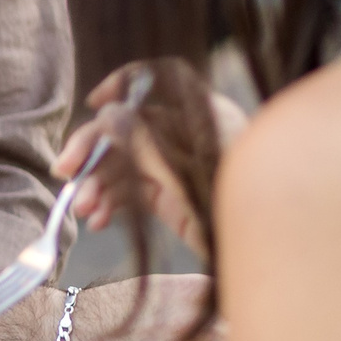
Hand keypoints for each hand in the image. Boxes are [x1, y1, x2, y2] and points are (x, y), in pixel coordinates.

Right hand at [55, 66, 248, 253]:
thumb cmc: (240, 204)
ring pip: (124, 165)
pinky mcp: (170, 198)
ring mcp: (176, 167)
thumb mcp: (190, 170)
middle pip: (127, 130)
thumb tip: (104, 114)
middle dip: (94, 152)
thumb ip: (146, 141)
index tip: (93, 105)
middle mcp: (184, 135)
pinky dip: (112, 204)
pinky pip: (131, 193)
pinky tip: (99, 220)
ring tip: (84, 211)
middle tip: (65, 174)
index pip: (153, 85)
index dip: (119, 86)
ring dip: (99, 185)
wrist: (275, 255)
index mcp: (199, 113)